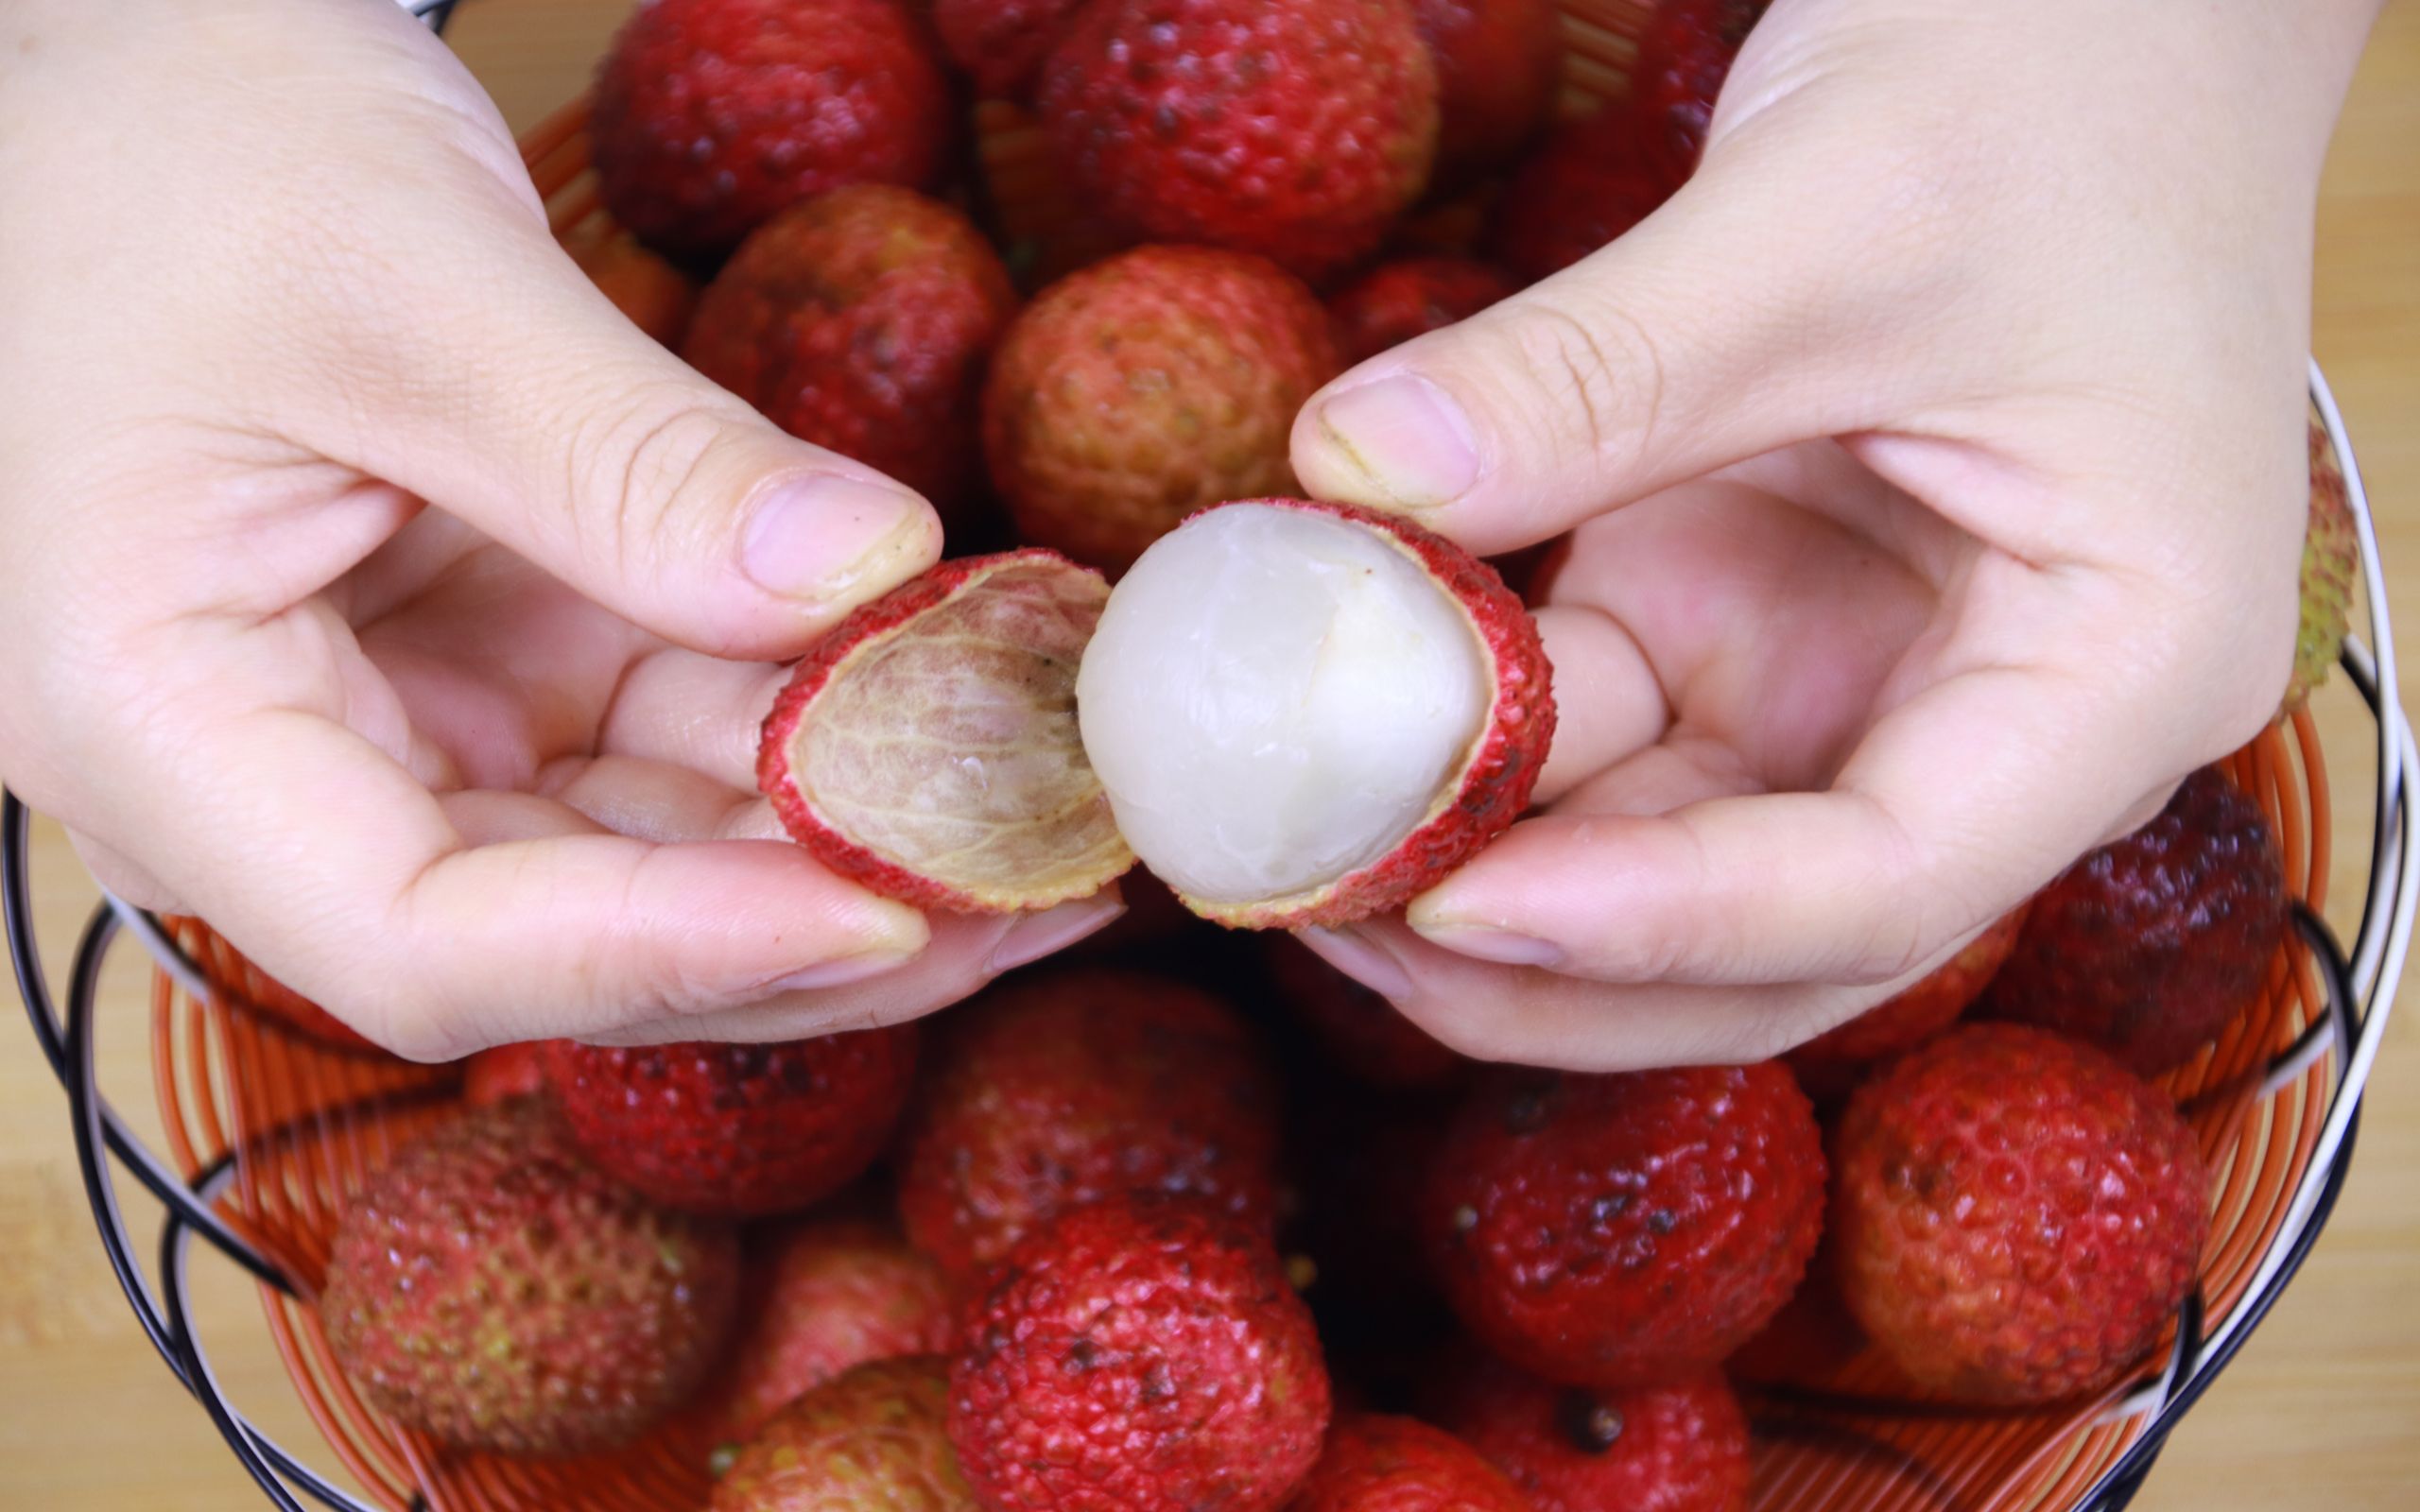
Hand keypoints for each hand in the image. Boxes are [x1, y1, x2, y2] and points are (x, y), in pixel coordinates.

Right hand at [0, 0, 1118, 1059]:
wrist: (126, 74)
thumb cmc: (170, 146)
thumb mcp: (400, 277)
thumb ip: (628, 457)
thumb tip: (864, 579)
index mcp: (152, 718)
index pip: (424, 940)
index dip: (669, 955)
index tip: (886, 912)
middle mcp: (264, 769)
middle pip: (560, 934)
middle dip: (805, 922)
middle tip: (1033, 885)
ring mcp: (383, 720)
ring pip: (634, 847)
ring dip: (833, 833)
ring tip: (1036, 806)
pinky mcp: (474, 660)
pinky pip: (652, 735)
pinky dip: (797, 723)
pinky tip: (942, 698)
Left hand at [1288, 0, 2374, 1069]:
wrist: (2097, 13)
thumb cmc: (2058, 88)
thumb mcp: (1828, 219)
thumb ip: (1596, 372)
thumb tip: (1354, 476)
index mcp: (2112, 669)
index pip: (1890, 883)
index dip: (1667, 927)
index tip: (1461, 903)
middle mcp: (1988, 719)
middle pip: (1764, 933)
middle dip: (1547, 959)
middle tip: (1329, 914)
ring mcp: (1853, 675)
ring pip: (1653, 852)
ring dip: (1479, 859)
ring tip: (1286, 834)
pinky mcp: (1744, 611)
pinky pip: (1592, 726)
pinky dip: (1468, 735)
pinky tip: (1334, 714)